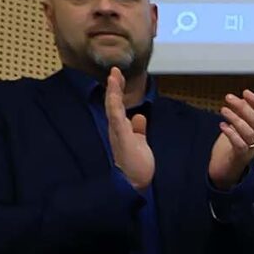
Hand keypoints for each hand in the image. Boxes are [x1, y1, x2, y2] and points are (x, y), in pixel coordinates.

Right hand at [101, 69, 155, 191]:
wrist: (134, 183)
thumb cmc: (137, 165)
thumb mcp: (140, 142)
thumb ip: (139, 130)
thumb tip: (139, 116)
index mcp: (121, 129)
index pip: (118, 106)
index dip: (118, 90)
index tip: (118, 76)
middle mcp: (117, 129)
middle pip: (113, 104)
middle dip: (114, 87)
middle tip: (115, 70)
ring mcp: (118, 133)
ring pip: (113, 108)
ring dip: (113, 92)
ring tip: (113, 77)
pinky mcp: (121, 139)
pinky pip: (117, 120)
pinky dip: (115, 107)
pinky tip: (114, 96)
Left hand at [207, 88, 253, 190]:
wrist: (225, 171)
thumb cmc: (230, 149)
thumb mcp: (237, 129)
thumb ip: (239, 116)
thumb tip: (238, 99)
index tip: (246, 92)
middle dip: (243, 107)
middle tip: (229, 98)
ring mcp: (250, 148)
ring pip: (249, 131)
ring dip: (236, 118)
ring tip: (223, 110)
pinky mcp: (240, 156)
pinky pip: (239, 144)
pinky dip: (231, 133)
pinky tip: (222, 126)